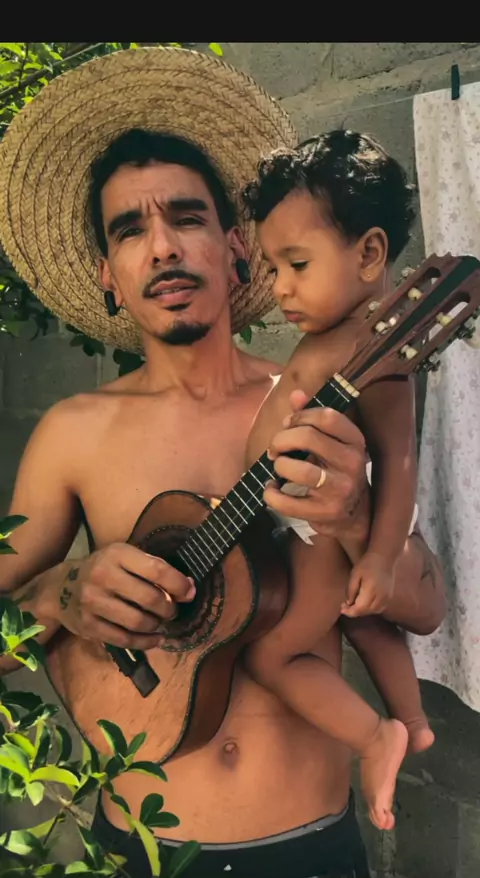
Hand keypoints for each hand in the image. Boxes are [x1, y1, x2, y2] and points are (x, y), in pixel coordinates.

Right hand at [42, 544, 194, 649]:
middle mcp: (103, 576)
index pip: (157, 570)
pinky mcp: (88, 625)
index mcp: (117, 554)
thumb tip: (188, 587)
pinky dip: (145, 642)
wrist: (61, 587)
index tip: (190, 593)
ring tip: (161, 623)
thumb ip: (154, 568)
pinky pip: (124, 640)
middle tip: (173, 611)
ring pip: (138, 622)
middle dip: (169, 609)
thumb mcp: (125, 557)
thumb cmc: (103, 569)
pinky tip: (155, 638)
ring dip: (157, 626)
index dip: (179, 584)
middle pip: (150, 599)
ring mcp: (93, 602)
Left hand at [264, 390, 368, 539]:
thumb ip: (311, 417)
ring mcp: (340, 490)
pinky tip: (272, 489)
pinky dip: (271, 495)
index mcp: (355, 441)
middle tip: (275, 448)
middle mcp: (352, 464)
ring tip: (279, 468)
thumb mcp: (331, 442)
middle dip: (281, 439)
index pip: (327, 416)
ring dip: (280, 466)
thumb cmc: (336, 469)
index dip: (300, 416)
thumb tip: (296, 394)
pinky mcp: (325, 513)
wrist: (355, 514)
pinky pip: (287, 502)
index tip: (288, 424)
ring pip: (298, 470)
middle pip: (308, 437)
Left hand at [341, 551, 394, 615]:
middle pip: (366, 611)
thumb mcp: (354, 574)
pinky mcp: (390, 596)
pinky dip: (371, 609)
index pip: (360, 608)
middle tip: (345, 606)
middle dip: (355, 611)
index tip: (342, 609)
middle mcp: (381, 596)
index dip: (350, 612)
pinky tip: (365, 604)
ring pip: (374, 611)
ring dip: (363, 611)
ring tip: (354, 605)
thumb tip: (348, 604)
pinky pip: (380, 608)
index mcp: (371, 590)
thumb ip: (351, 590)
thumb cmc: (367, 563)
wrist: (384, 557)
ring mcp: (387, 597)